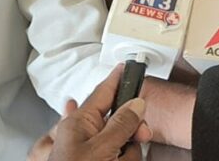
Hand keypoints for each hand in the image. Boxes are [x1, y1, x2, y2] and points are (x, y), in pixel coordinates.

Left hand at [28, 65, 152, 160]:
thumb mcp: (101, 149)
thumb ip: (120, 125)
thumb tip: (136, 104)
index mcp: (78, 124)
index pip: (103, 93)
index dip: (117, 79)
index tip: (127, 66)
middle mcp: (85, 135)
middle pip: (119, 121)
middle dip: (131, 133)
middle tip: (140, 137)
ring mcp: (94, 152)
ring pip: (125, 143)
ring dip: (127, 156)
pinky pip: (123, 157)